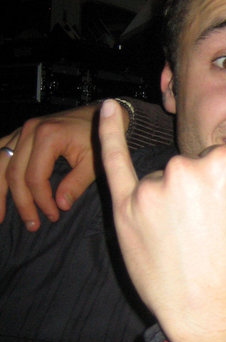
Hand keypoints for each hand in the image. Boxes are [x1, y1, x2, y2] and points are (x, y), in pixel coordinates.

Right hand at [0, 103, 127, 230]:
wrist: (98, 116)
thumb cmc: (97, 138)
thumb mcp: (93, 162)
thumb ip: (76, 184)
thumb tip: (60, 205)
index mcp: (48, 136)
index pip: (35, 177)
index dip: (41, 200)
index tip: (53, 216)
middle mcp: (29, 130)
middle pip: (14, 173)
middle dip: (22, 203)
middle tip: (32, 225)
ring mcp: (22, 130)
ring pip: (0, 163)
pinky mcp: (20, 132)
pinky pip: (0, 150)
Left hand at [99, 99, 225, 341]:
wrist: (215, 313)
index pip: (221, 161)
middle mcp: (186, 167)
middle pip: (192, 168)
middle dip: (201, 195)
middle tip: (210, 234)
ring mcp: (152, 188)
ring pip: (164, 179)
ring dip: (172, 201)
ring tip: (186, 240)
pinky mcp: (125, 207)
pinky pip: (113, 161)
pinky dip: (107, 134)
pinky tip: (106, 109)